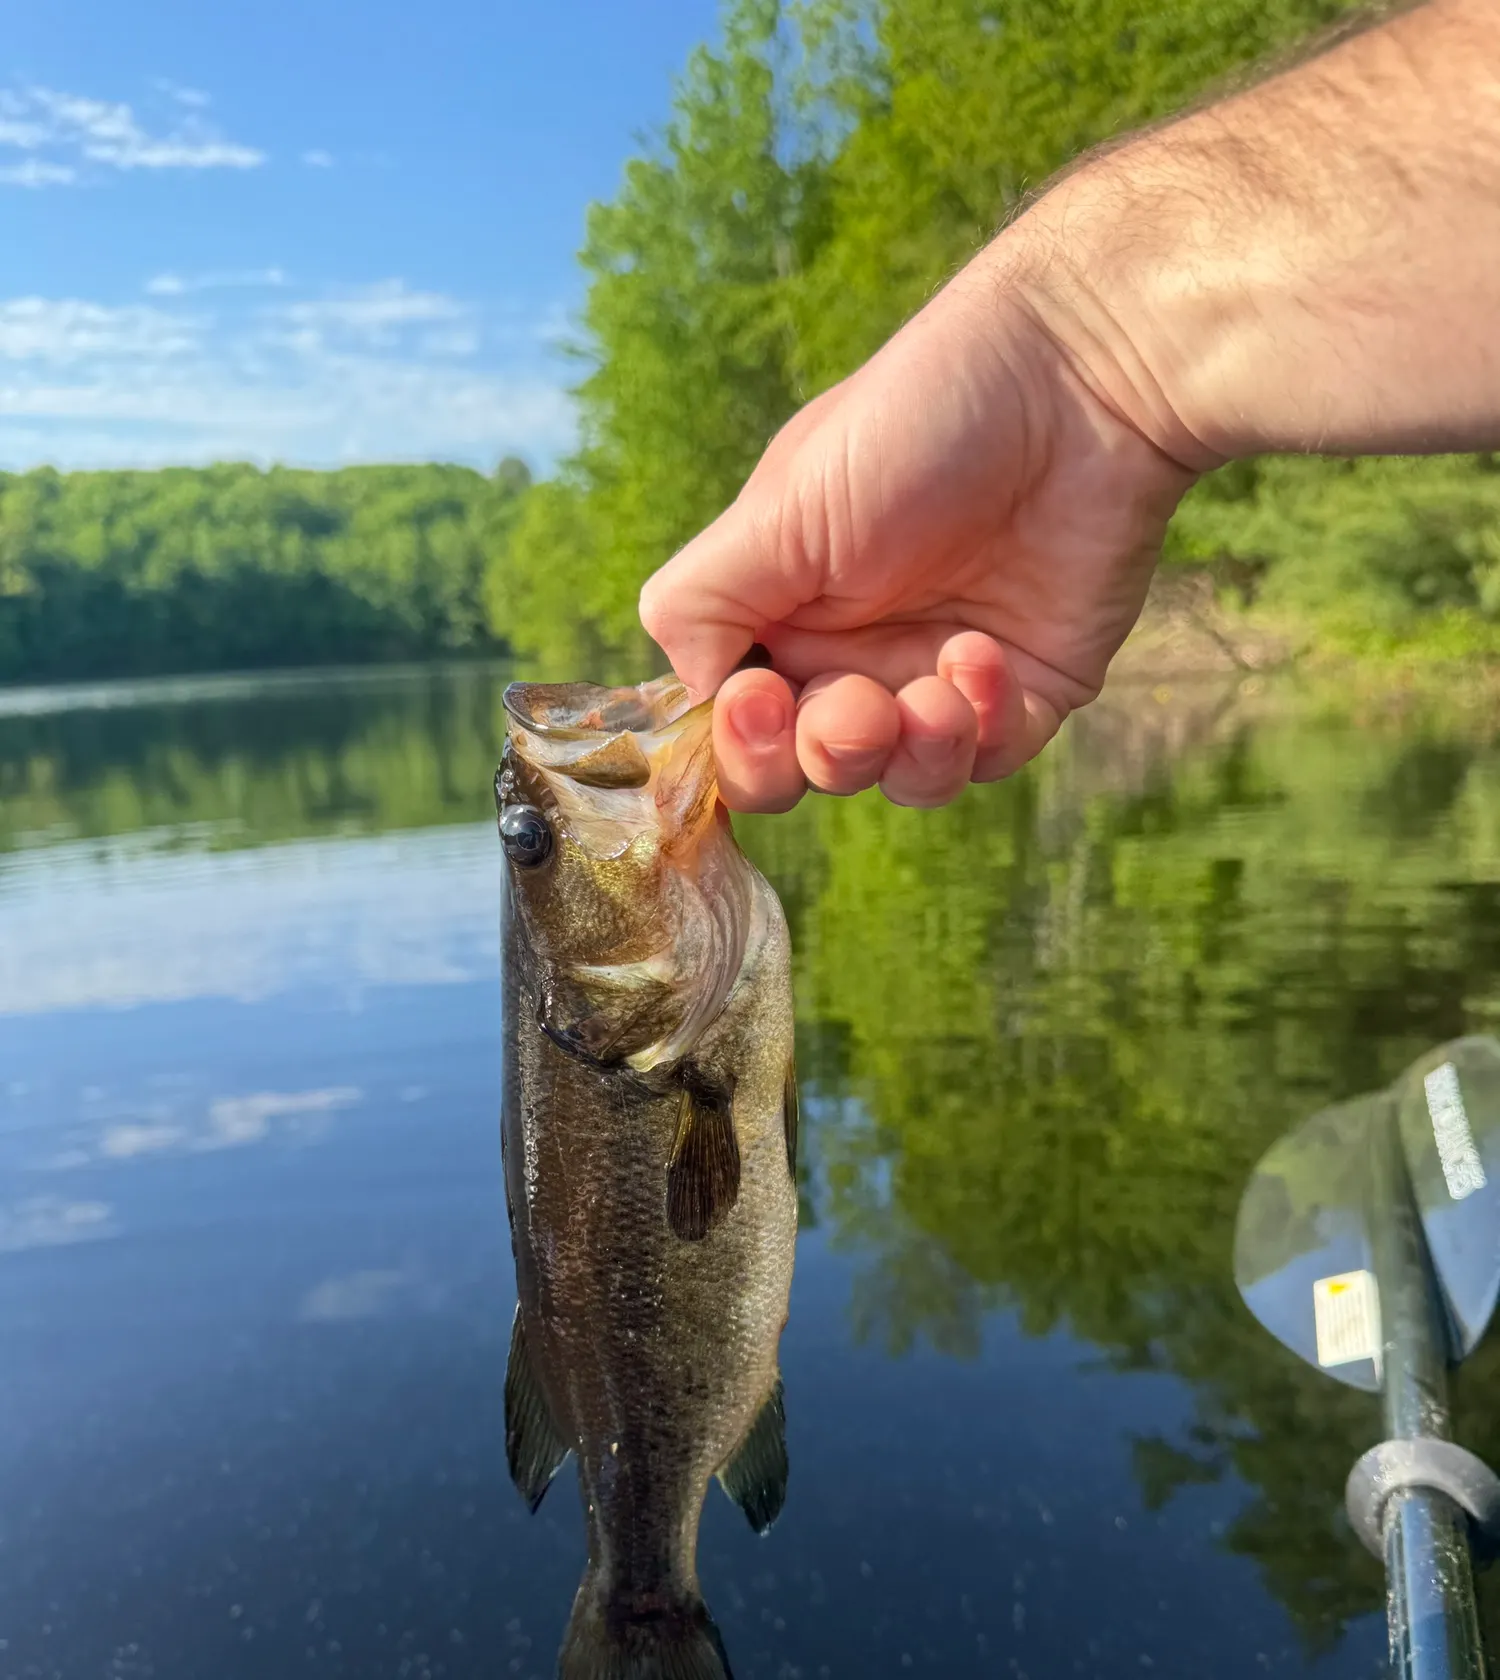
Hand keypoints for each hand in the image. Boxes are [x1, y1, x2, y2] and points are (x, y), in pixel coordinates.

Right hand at [638, 255, 1198, 811]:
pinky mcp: (1029, 685)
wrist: (1079, 376)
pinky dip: (983, 726)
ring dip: (910, 754)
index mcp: (784, 611)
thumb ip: (701, 603)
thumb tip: (686, 693)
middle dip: (826, 754)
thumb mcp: (780, 507)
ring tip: (936, 694)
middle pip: (813, 770)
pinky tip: (986, 656)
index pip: (737, 727)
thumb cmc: (917, 417)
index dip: (740, 746)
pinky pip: (992, 757)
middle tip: (857, 709)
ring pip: (903, 778)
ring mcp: (942, 674)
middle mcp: (857, 652)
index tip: (759, 701)